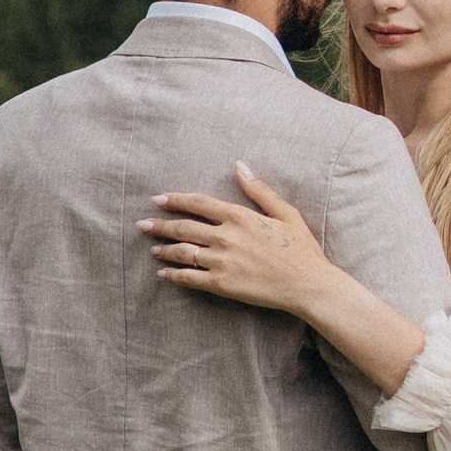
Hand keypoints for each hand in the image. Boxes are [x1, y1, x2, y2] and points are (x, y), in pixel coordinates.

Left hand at [141, 162, 330, 319]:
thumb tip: (240, 166)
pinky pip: (190, 278)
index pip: (198, 203)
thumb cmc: (301, 249)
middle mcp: (226, 237)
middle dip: (159, 225)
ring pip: (183, 252)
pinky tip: (164, 273)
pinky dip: (173, 275)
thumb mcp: (285, 212)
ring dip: (164, 249)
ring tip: (152, 248)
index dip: (175, 200)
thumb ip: (259, 190)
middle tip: (141, 224)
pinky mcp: (222, 284)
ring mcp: (221, 261)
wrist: (308, 284)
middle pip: (183, 228)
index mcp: (239, 216)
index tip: (157, 199)